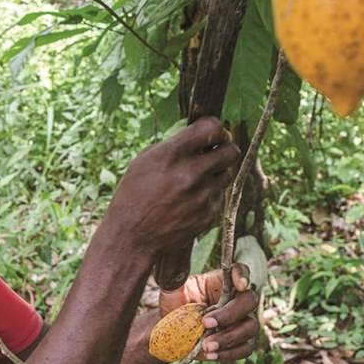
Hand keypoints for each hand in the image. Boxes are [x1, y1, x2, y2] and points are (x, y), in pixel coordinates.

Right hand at [102, 117, 239, 255]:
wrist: (131, 236)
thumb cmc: (133, 194)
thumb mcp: (145, 161)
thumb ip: (174, 145)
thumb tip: (200, 135)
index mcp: (172, 154)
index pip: (213, 127)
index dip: (215, 128)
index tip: (212, 133)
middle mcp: (190, 173)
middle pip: (231, 151)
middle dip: (225, 148)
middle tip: (216, 151)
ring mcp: (202, 196)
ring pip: (227, 174)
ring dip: (215, 173)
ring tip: (196, 179)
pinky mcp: (208, 215)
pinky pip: (218, 197)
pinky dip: (207, 196)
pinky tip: (188, 202)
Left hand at [159, 263, 259, 362]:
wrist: (171, 331)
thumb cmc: (175, 305)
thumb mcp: (172, 291)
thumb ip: (175, 281)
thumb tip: (176, 272)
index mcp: (222, 281)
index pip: (240, 271)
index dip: (243, 275)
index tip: (240, 284)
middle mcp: (236, 300)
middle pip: (249, 301)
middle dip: (229, 314)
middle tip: (206, 323)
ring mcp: (242, 321)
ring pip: (250, 327)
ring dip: (229, 338)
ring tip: (206, 345)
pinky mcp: (240, 342)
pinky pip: (245, 349)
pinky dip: (228, 354)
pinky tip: (210, 354)